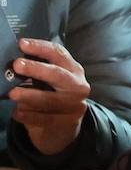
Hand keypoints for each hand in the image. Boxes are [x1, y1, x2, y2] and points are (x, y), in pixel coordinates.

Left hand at [7, 39, 90, 155]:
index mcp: (73, 70)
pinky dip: (27, 114)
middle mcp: (78, 86)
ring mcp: (74, 106)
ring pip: (49, 99)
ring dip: (28, 95)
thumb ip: (39, 70)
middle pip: (57, 75)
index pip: (59, 54)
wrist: (63, 126)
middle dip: (36, 68)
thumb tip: (15, 61)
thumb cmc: (52, 96)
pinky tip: (17, 112)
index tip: (22, 43)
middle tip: (17, 64)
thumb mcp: (50, 80)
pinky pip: (44, 118)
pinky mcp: (67, 123)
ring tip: (12, 93)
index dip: (41, 47)